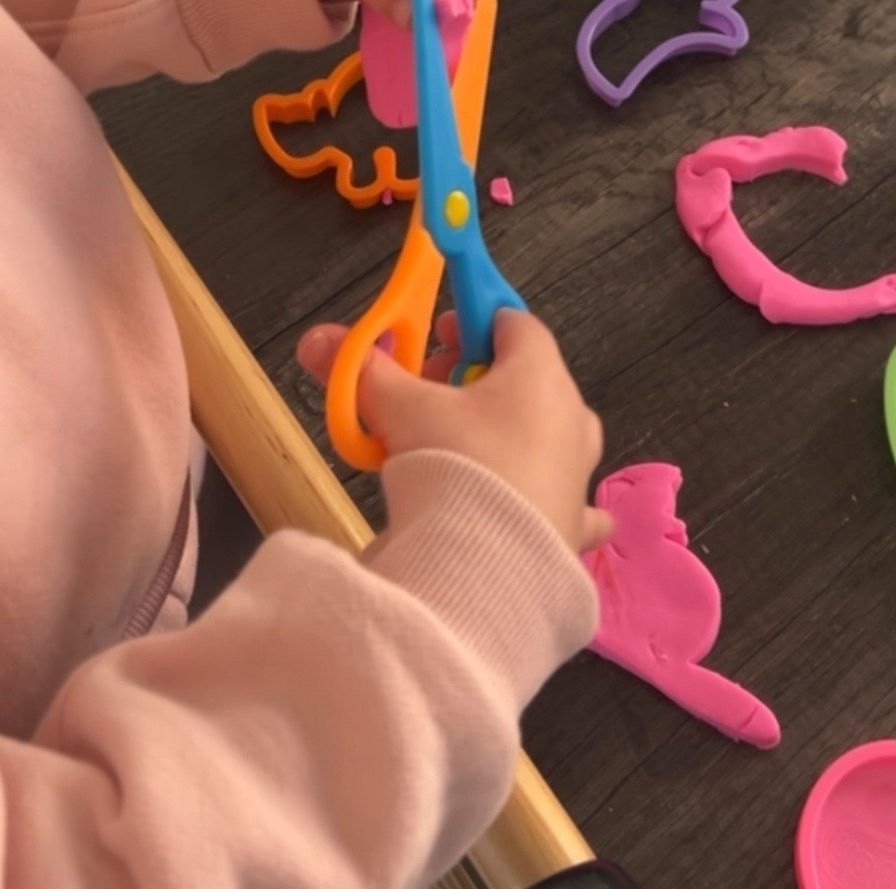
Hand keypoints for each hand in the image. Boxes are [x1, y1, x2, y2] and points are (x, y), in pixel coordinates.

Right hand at [298, 310, 609, 554]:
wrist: (488, 575)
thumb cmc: (455, 468)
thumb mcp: (401, 411)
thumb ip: (364, 371)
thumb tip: (318, 338)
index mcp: (540, 375)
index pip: (512, 322)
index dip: (471, 321)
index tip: (435, 336)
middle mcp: (571, 418)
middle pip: (523, 378)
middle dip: (473, 379)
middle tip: (425, 396)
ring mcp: (577, 474)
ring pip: (542, 434)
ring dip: (504, 432)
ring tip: (450, 452)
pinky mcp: (572, 526)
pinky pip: (567, 498)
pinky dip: (546, 493)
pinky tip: (531, 505)